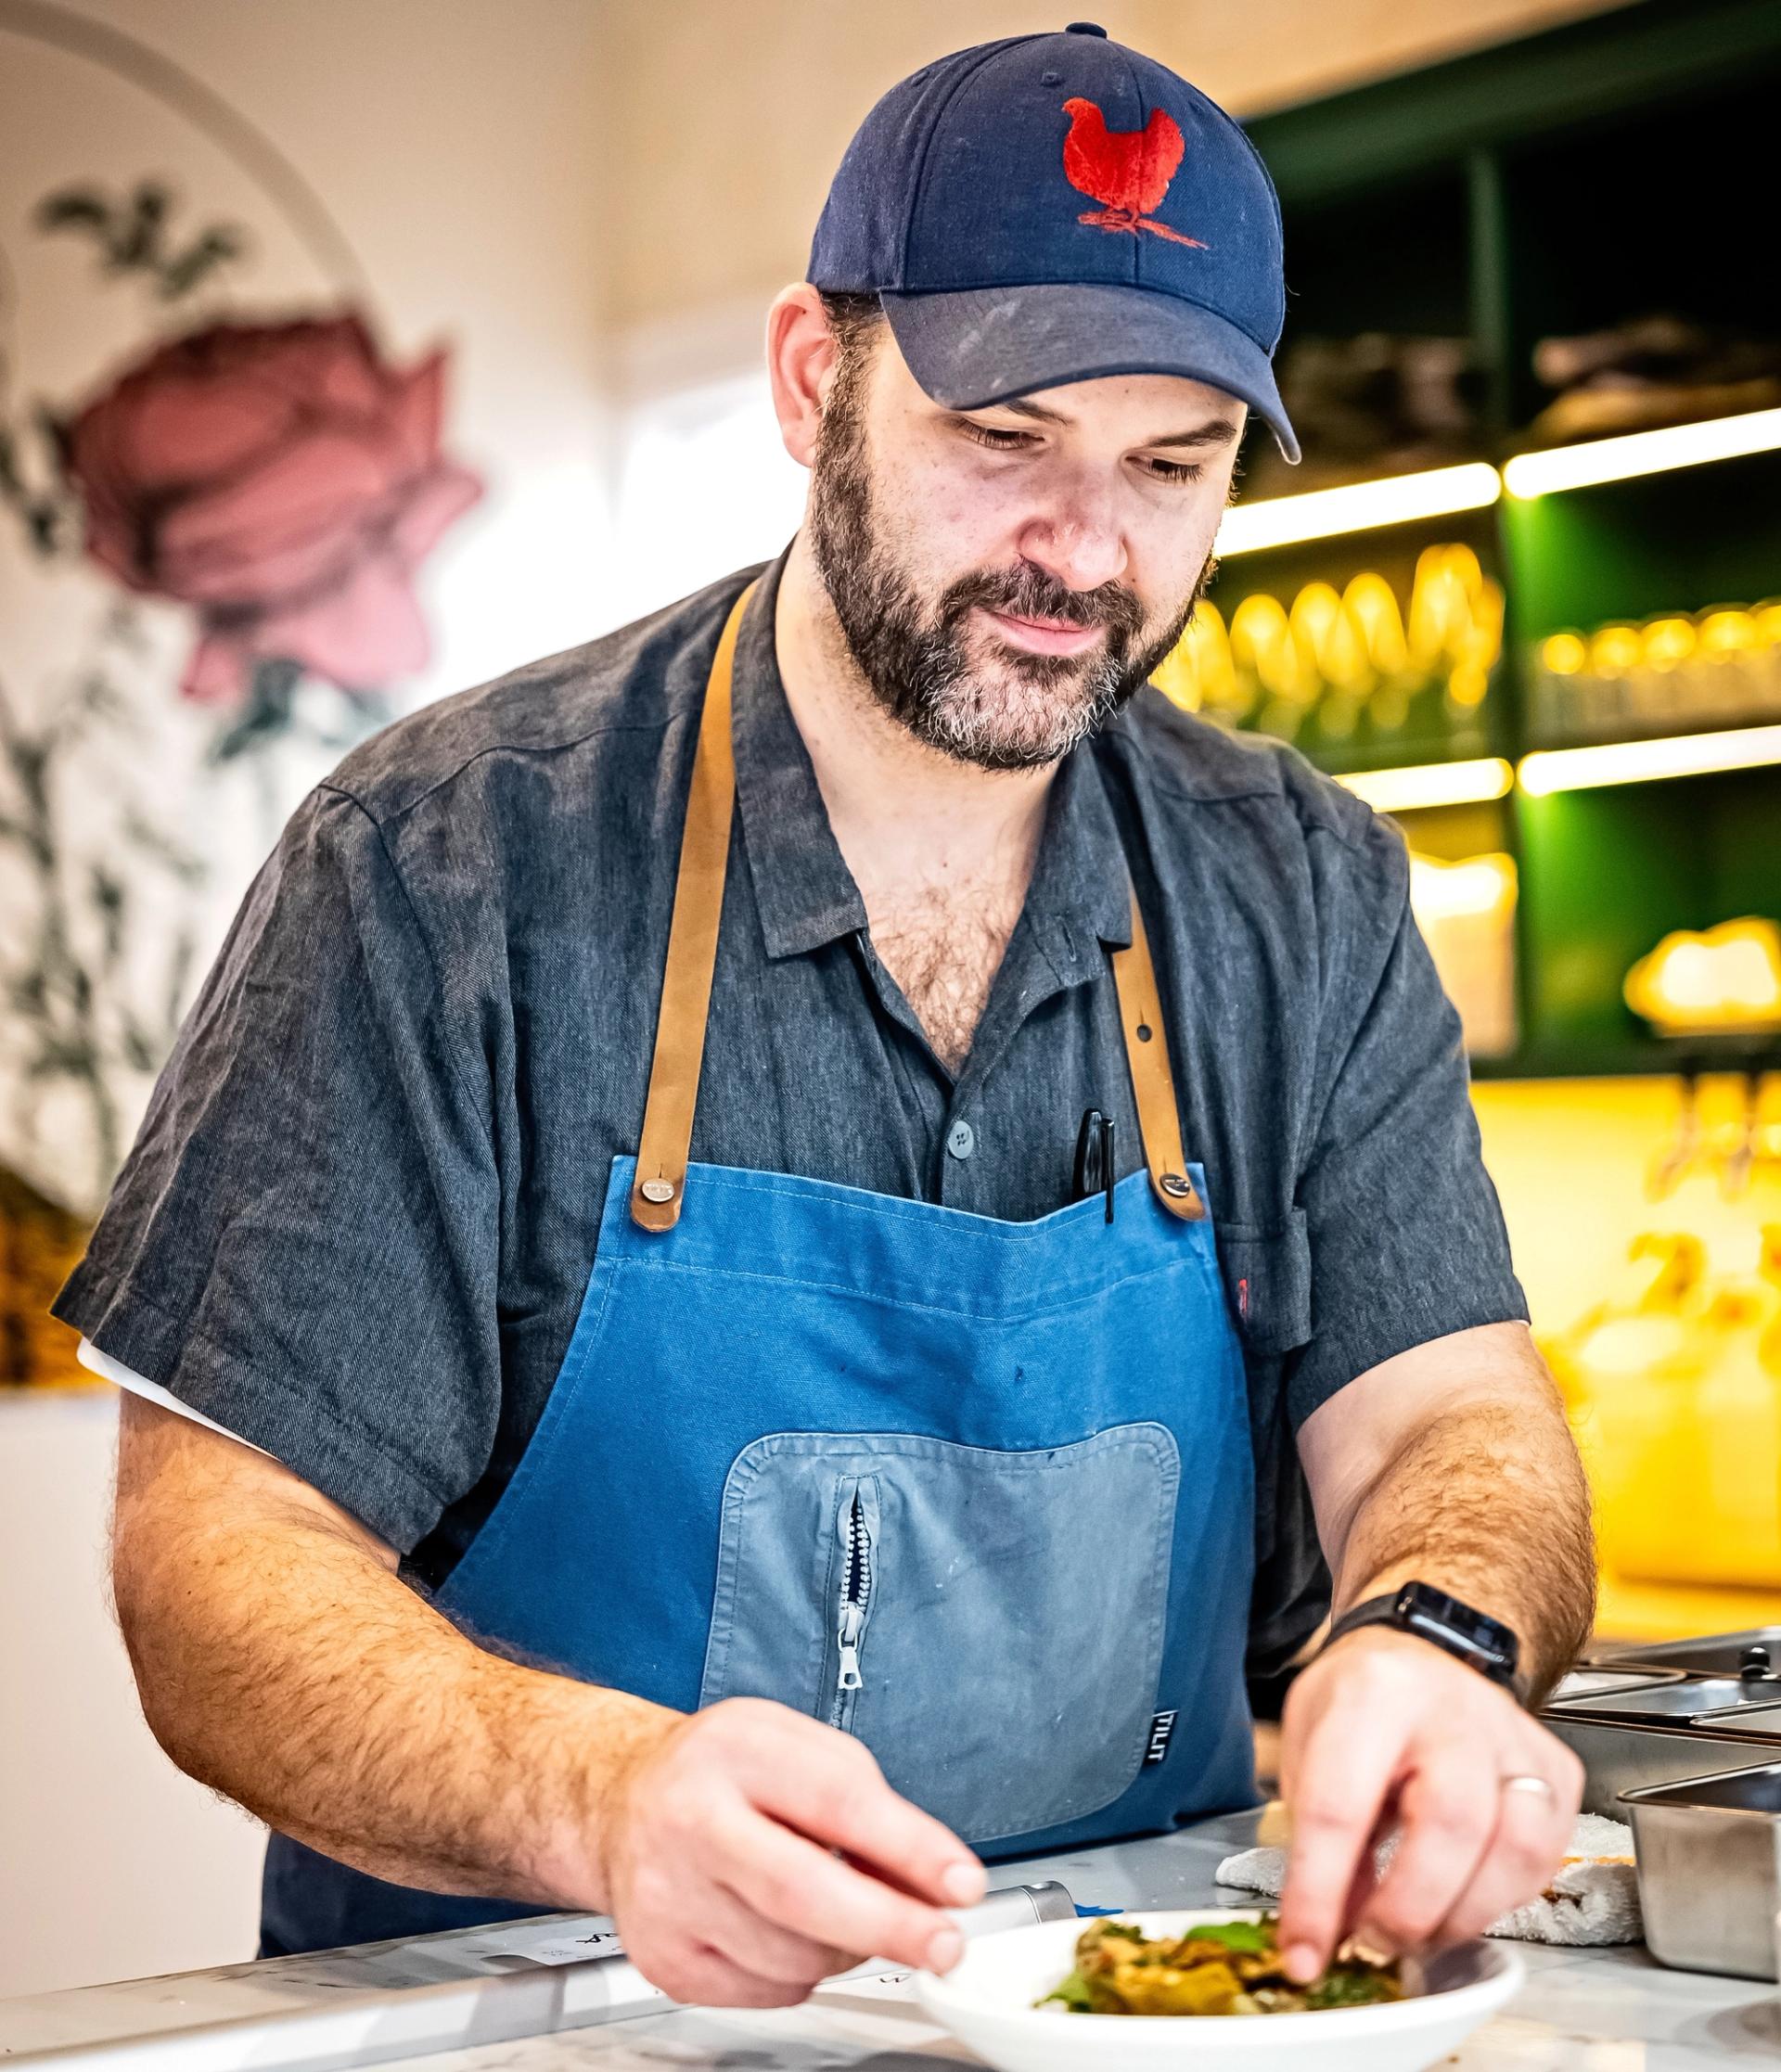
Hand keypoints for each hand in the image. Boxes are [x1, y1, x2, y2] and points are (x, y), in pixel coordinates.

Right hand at [594, 1696, 986, 2007]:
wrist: (621, 1799)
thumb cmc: (723, 1771)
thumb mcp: (797, 1748)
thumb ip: (867, 1803)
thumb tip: (931, 1879)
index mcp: (735, 1750)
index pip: (836, 1801)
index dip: (909, 1847)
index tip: (960, 1882)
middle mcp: (691, 1820)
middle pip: (804, 1892)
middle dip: (890, 1925)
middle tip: (945, 1944)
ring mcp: (671, 1895)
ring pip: (795, 1953)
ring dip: (846, 1945)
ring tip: (838, 1908)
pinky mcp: (664, 1957)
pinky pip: (767, 1989)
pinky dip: (800, 1969)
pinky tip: (782, 1927)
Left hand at [1275, 1628, 1582, 1980]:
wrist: (1427, 1653)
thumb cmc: (1361, 1703)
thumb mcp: (1309, 1746)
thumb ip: (1314, 1837)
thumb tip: (1328, 1931)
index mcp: (1373, 1694)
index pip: (1341, 1804)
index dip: (1319, 1892)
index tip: (1303, 1952)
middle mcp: (1452, 1710)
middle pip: (1450, 1824)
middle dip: (1408, 1907)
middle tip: (1376, 1939)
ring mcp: (1515, 1738)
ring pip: (1515, 1848)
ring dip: (1463, 1914)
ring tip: (1422, 1928)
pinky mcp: (1557, 1769)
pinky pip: (1545, 1857)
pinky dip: (1503, 1898)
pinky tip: (1464, 1895)